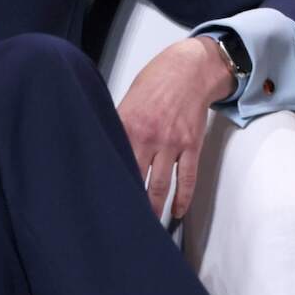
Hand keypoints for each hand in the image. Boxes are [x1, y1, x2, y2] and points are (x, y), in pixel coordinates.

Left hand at [117, 36, 235, 220]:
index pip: (114, 162)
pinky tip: (178, 211)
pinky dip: (183, 198)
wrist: (190, 70)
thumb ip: (119, 127)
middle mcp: (149, 137)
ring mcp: (173, 143)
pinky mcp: (192, 145)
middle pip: (136, 179)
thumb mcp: (128, 101)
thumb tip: (105, 149)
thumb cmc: (157, 82)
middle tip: (121, 222)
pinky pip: (188, 178)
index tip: (103, 203)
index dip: (109, 185)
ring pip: (160, 185)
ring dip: (154, 207)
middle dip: (129, 203)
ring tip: (148, 225)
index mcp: (128, 126)